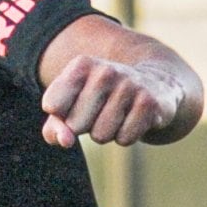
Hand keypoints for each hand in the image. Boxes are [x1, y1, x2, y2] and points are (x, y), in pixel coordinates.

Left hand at [38, 55, 185, 148]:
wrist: (154, 84)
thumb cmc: (103, 100)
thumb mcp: (73, 106)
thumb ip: (55, 126)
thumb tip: (65, 141)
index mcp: (81, 65)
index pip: (52, 105)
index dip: (61, 115)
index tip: (75, 104)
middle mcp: (105, 71)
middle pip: (75, 125)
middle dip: (86, 127)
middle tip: (102, 111)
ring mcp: (129, 86)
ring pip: (100, 135)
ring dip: (107, 133)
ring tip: (119, 114)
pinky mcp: (149, 103)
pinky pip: (124, 139)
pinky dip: (126, 136)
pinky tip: (134, 118)